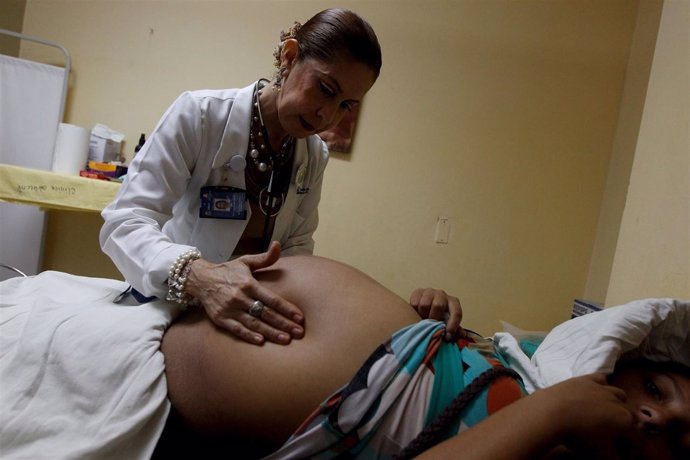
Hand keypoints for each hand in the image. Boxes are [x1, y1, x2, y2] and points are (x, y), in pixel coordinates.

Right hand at [184, 241, 304, 345]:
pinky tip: (261, 341)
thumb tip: (278, 245)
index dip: (287, 309)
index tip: (300, 318)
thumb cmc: (228, 271)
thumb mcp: (246, 261)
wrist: (200, 279)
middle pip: (266, 313)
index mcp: (249, 284)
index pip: (272, 299)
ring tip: (285, 339)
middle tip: (298, 333)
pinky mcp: (220, 319)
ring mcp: (230, 309)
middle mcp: (240, 297)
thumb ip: (265, 258)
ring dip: (270, 332)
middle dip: (283, 324)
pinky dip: (248, 336)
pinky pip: (236, 329)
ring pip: (254, 323)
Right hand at [409, 288, 462, 339]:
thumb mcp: (447, 322)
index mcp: (453, 302)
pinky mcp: (418, 292)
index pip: (456, 312)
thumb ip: (455, 329)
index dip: (453, 325)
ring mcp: (430, 292)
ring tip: (423, 319)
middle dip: (434, 318)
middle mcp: (442, 294)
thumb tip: (462, 335)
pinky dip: (415, 311)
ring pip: (425, 304)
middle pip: (438, 305)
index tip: (448, 337)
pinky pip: (415, 303)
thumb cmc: (439, 316)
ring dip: (423, 315)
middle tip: (431, 325)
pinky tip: (417, 314)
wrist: (424, 306)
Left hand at [534, 374, 633, 458]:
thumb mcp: (599, 454)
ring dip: (618, 404)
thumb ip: (614, 457)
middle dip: (626, 426)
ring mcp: (602, 388)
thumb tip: (620, 459)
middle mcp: (618, 402)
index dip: (631, 447)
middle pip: (630, 414)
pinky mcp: (586, 379)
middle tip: (615, 436)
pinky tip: (596, 393)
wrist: (552, 412)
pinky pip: (601, 380)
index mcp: (626, 421)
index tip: (623, 454)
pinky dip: (603, 386)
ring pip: (619, 394)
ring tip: (607, 414)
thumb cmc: (578, 436)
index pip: (636, 436)